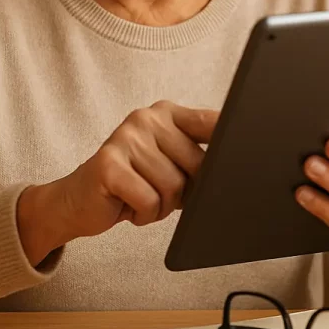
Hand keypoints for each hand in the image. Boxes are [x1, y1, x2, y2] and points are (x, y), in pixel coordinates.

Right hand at [17, 101, 218, 264]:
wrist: (78, 200)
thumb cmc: (133, 183)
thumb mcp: (168, 163)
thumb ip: (196, 157)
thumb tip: (231, 168)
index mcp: (166, 113)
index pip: (210, 122)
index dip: (231, 138)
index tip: (251, 145)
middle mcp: (146, 119)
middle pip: (196, 166)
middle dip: (184, 192)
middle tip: (158, 191)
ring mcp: (126, 138)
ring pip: (173, 188)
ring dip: (160, 207)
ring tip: (140, 197)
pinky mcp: (109, 164)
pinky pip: (150, 201)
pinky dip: (143, 214)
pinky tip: (126, 205)